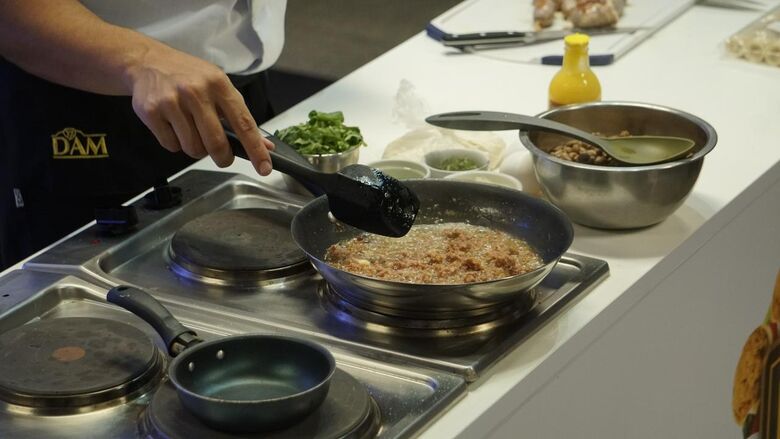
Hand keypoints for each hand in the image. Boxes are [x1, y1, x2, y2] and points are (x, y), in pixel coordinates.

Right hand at [127, 48, 273, 174]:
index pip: (243, 123)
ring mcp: (172, 101)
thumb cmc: (189, 76)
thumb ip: (240, 115)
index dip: (256, 149)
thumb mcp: (218, 86)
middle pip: (216, 143)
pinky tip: (173, 126)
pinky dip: (176, 144)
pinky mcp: (151, 112)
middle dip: (223, 157)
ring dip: (196, 149)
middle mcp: (196, 91)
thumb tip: (264, 145)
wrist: (146, 62)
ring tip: (192, 131)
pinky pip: (171, 146)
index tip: (264, 167)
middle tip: (222, 157)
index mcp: (219, 84)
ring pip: (193, 148)